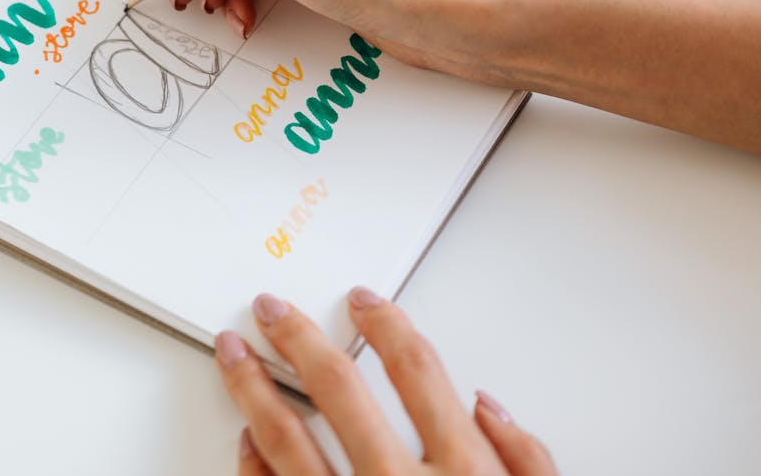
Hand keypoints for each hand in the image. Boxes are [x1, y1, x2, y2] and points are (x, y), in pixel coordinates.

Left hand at [215, 288, 556, 475]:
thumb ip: (529, 464)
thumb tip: (489, 406)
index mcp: (463, 474)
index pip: (417, 372)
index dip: (386, 326)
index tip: (363, 302)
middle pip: (338, 389)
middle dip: (299, 337)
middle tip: (271, 309)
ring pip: (285, 436)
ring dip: (251, 387)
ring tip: (231, 353)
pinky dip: (252, 464)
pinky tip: (243, 438)